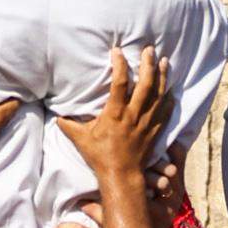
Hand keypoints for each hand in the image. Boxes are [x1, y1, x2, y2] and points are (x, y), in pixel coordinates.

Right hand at [54, 41, 172, 190]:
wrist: (121, 177)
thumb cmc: (100, 157)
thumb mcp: (81, 139)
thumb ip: (69, 125)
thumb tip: (56, 116)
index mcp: (115, 113)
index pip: (120, 83)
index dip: (120, 65)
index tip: (118, 51)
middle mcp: (133, 115)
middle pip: (146, 85)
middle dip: (149, 65)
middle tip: (149, 50)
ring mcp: (146, 123)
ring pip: (159, 95)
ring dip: (163, 77)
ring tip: (166, 61)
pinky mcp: (154, 131)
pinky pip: (166, 112)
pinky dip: (169, 100)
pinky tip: (171, 90)